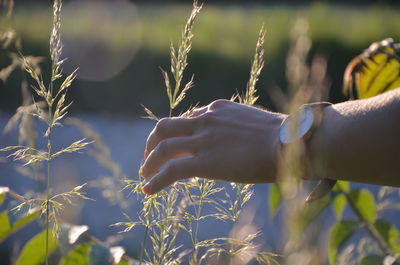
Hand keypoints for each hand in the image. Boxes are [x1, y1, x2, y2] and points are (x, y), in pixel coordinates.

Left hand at [140, 99, 285, 194]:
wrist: (291, 142)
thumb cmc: (284, 136)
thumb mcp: (255, 123)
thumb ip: (237, 128)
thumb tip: (235, 142)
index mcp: (218, 108)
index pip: (188, 119)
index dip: (177, 134)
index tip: (175, 147)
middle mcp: (206, 119)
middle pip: (165, 126)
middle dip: (152, 143)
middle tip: (149, 158)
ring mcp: (203, 139)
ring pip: (163, 148)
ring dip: (149, 162)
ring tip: (144, 175)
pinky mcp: (205, 161)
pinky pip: (171, 171)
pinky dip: (156, 180)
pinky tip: (148, 190)